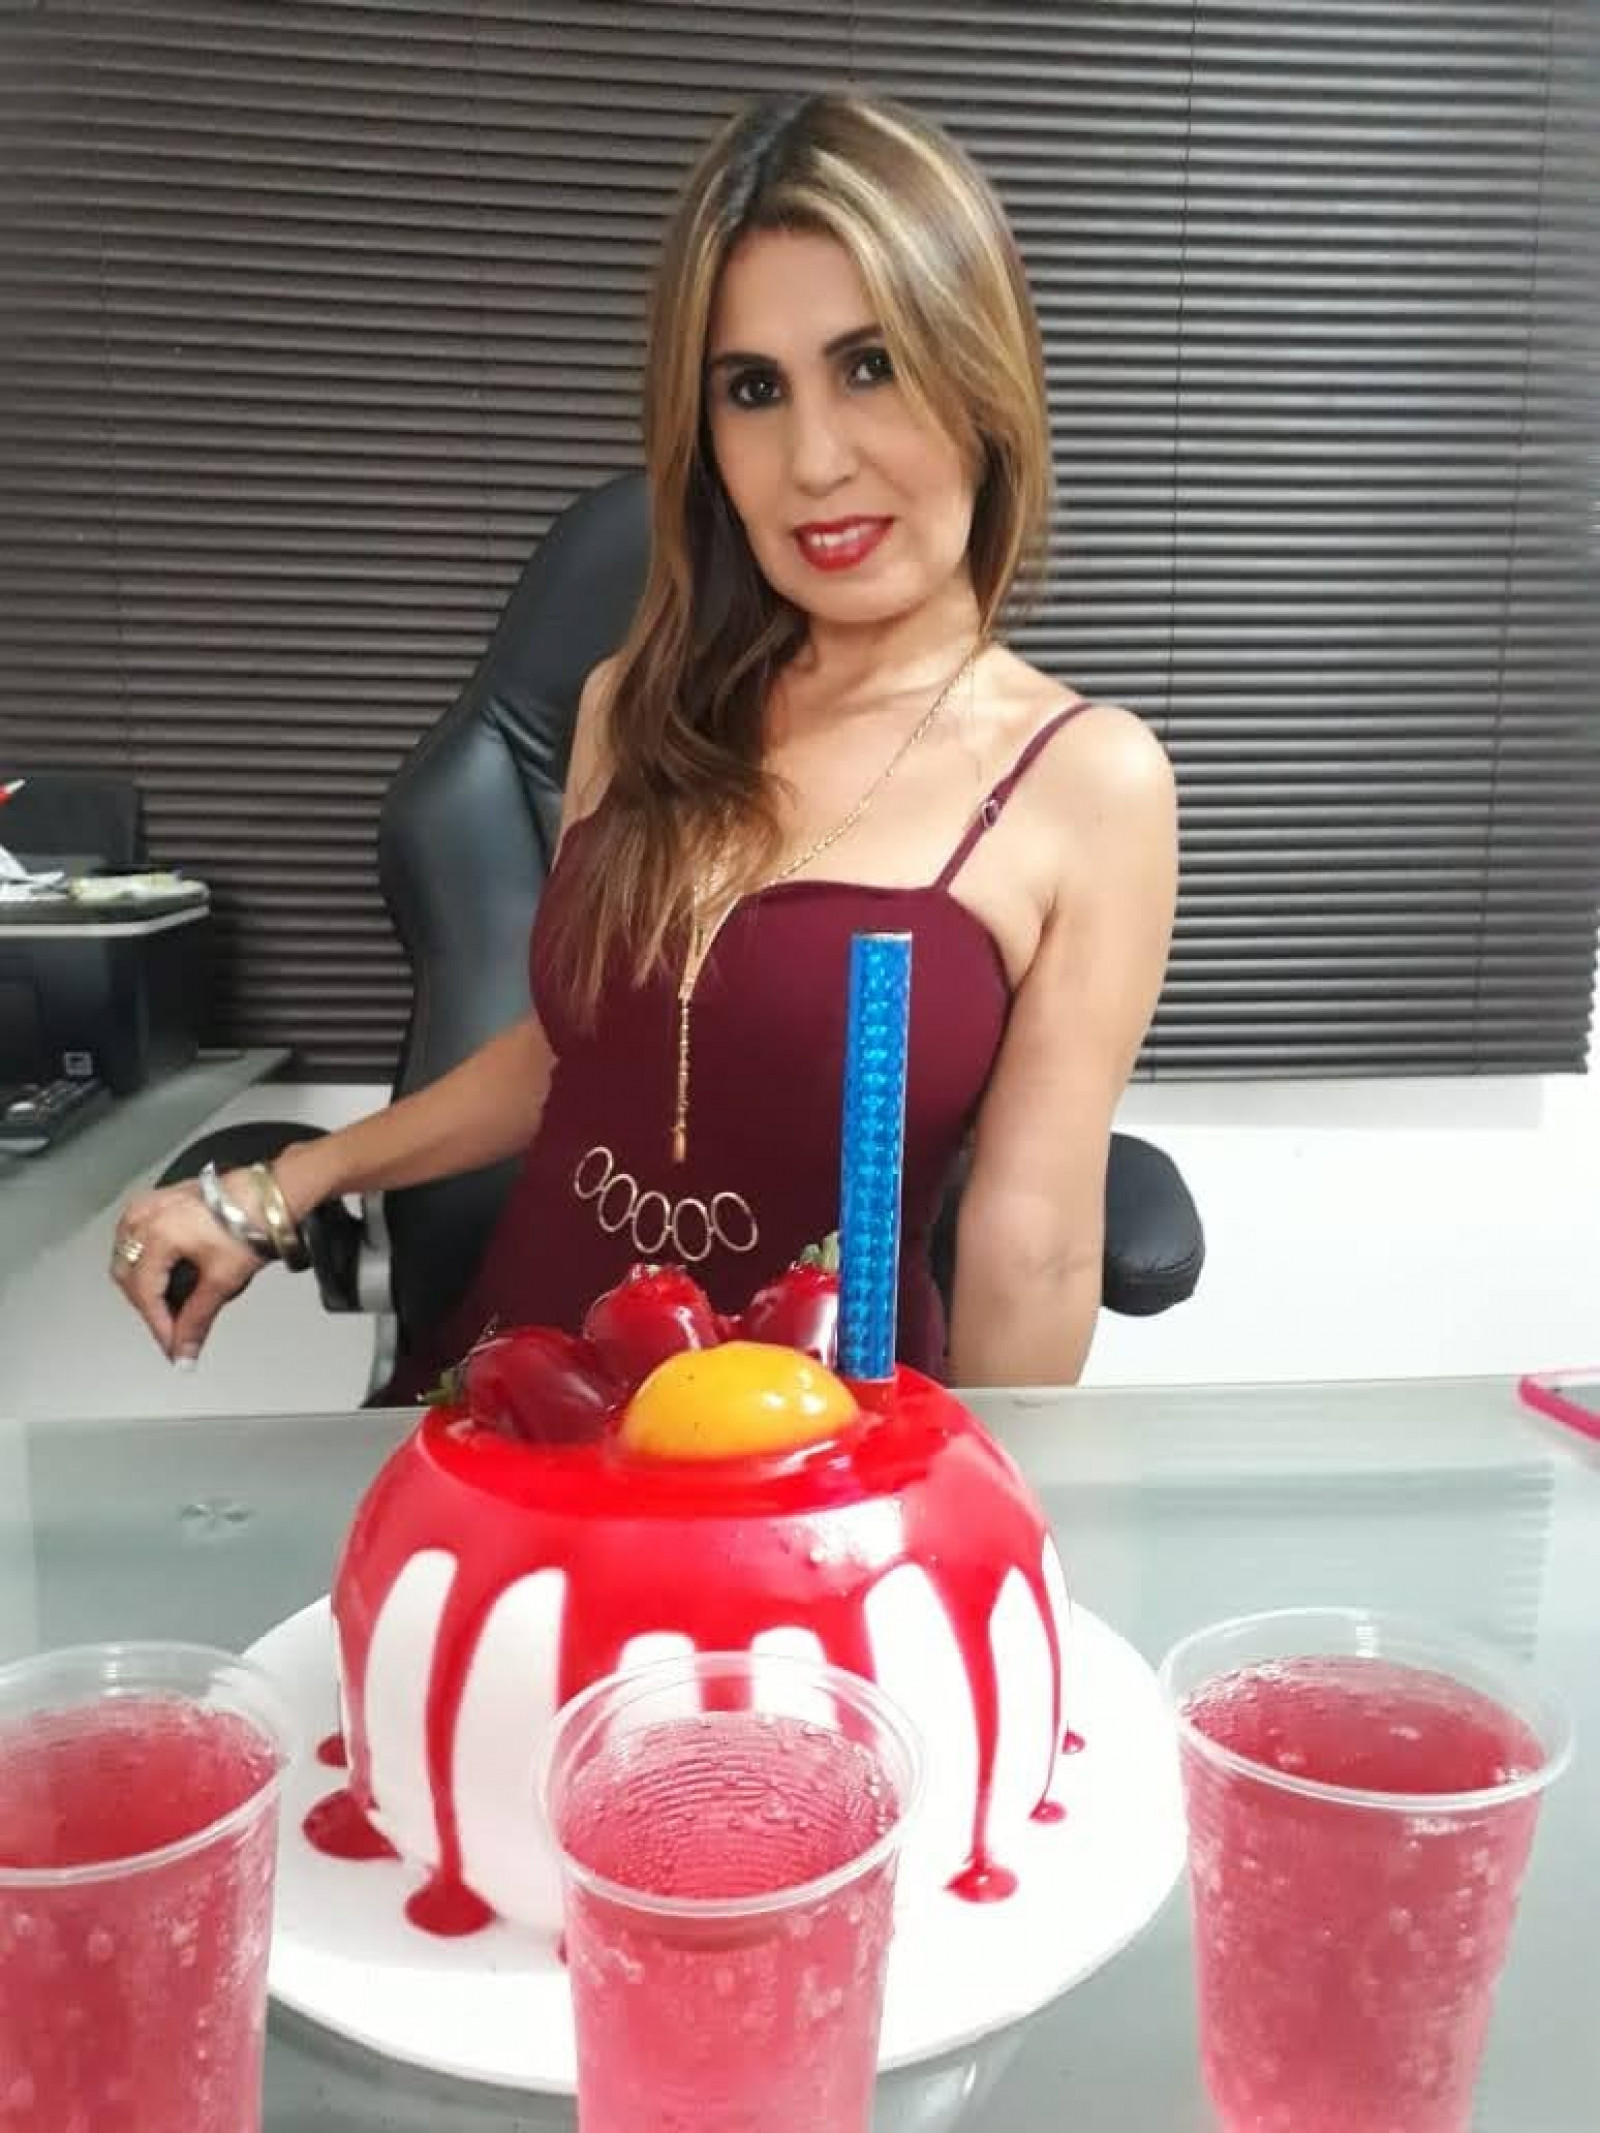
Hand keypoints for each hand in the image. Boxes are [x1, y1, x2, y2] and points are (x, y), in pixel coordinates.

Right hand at [108, 1171, 268, 1363]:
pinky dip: (147, 1260)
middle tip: (174, 1329)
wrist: (269, 1194)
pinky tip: (166, 1273)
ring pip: (128, 1257)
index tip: (172, 1347)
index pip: (145, 1294)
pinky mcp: (157, 1202)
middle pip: (130, 1277)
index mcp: (158, 1234)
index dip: (159, 1326)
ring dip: (145, 1284)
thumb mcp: (224, 1278)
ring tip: (172, 1304)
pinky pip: (135, 1237)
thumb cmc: (253, 1221)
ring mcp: (149, 1206)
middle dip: (150, 1307)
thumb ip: (198, 1319)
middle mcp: (146, 1217)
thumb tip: (185, 1349)